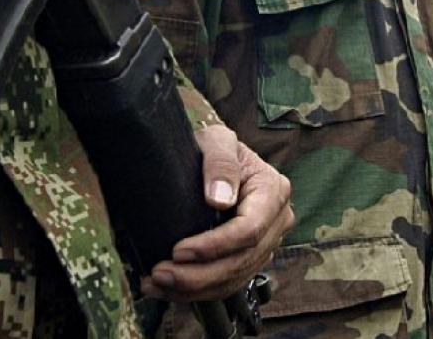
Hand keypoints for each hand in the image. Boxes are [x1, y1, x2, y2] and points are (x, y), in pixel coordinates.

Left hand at [141, 125, 293, 301]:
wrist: (217, 158)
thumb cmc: (216, 147)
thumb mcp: (217, 140)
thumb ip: (220, 162)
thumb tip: (220, 199)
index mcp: (273, 191)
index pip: (249, 230)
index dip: (214, 246)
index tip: (178, 250)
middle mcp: (278, 221)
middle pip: (242, 261)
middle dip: (199, 275)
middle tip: (159, 274)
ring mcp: (267, 243)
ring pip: (235, 278)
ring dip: (194, 288)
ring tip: (155, 285)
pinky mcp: (251, 258)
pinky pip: (229, 283)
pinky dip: (198, 291)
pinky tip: (167, 290)